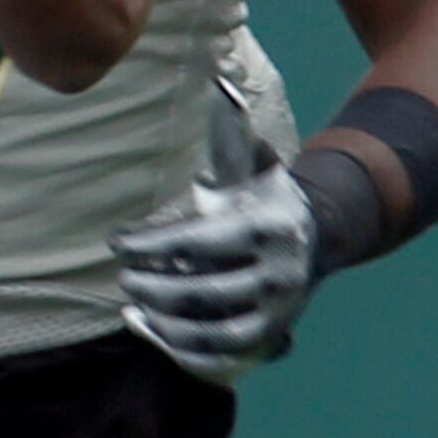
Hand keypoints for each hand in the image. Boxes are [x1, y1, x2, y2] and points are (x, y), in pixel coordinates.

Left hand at [113, 80, 316, 385]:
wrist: (320, 233)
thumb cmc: (265, 192)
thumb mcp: (250, 161)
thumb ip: (231, 129)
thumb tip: (218, 79)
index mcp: (266, 228)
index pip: (199, 242)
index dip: (152, 245)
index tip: (116, 242)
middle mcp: (279, 275)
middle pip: (203, 291)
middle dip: (155, 286)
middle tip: (122, 275)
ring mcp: (278, 313)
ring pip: (213, 332)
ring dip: (164, 323)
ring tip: (129, 304)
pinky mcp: (272, 338)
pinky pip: (223, 358)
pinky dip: (181, 351)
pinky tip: (144, 329)